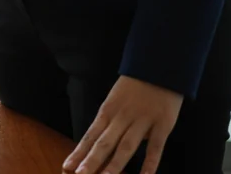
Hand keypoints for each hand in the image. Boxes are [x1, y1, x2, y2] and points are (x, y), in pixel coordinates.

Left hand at [62, 75, 182, 173]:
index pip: (90, 135)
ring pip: (126, 146)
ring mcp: (142, 122)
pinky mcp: (162, 125)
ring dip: (115, 164)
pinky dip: (150, 163)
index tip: (67, 165)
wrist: (158, 67)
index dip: (79, 152)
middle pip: (104, 143)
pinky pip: (156, 147)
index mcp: (107, 111)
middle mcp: (122, 118)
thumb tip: (98, 142)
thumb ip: (109, 121)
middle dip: (91, 160)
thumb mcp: (114, 100)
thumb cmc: (134, 86)